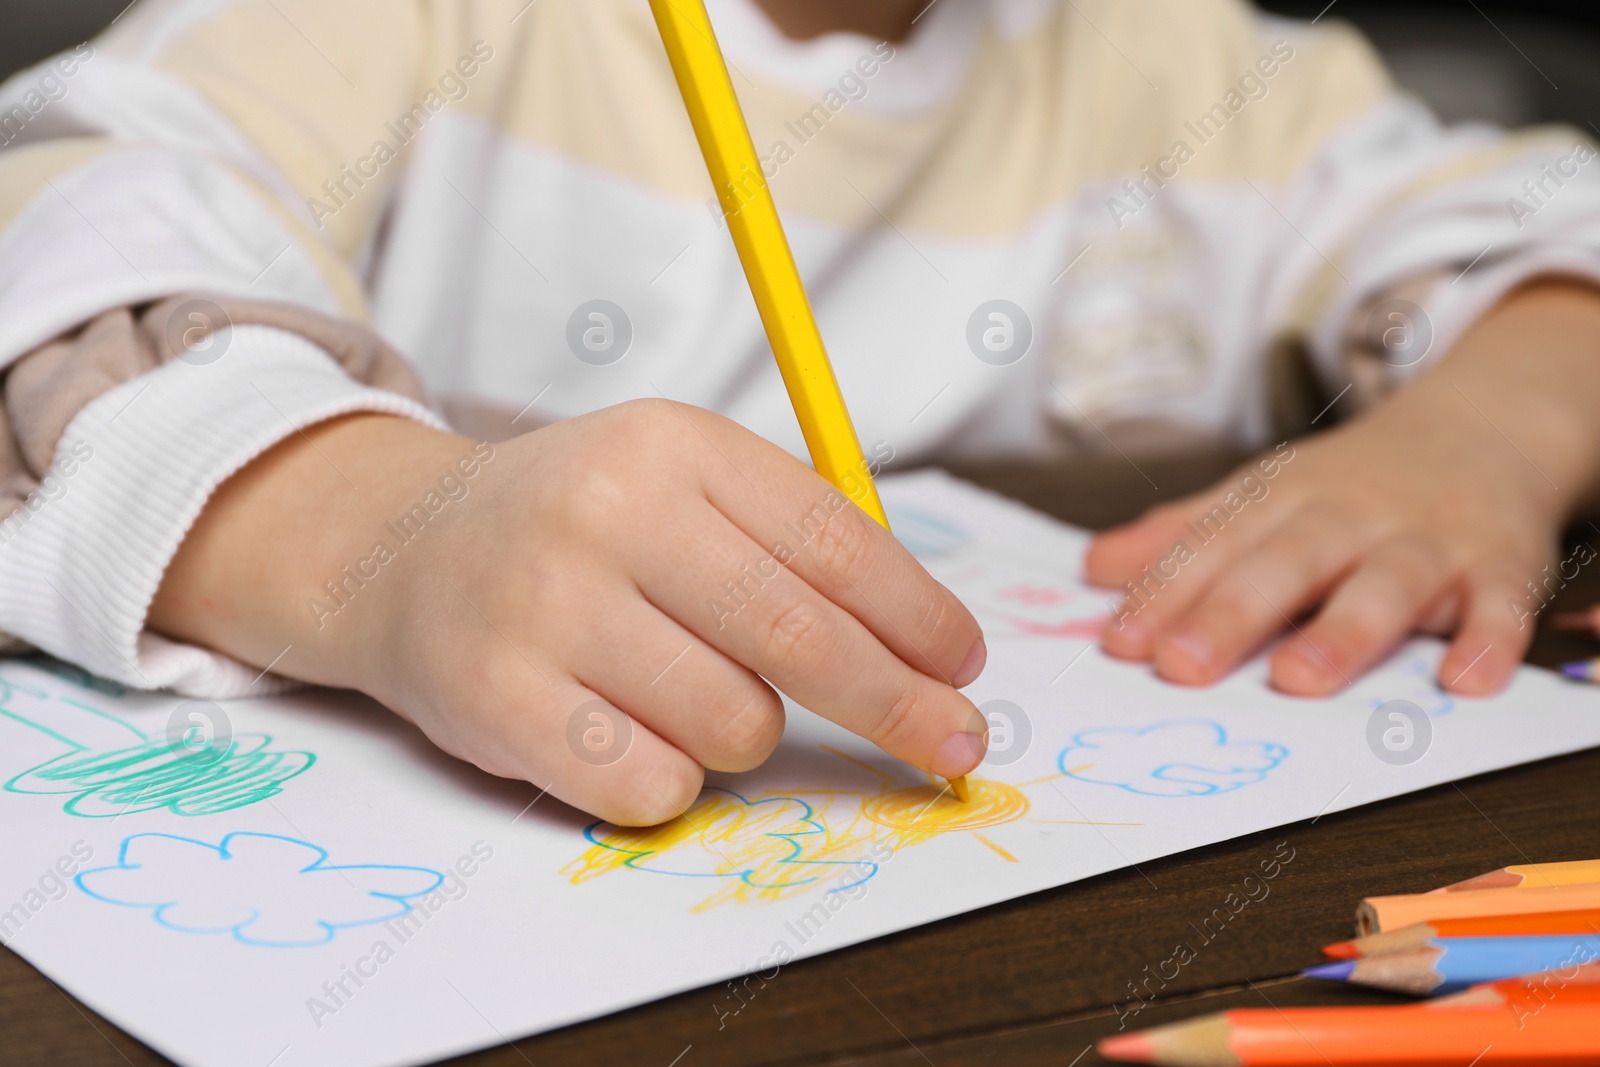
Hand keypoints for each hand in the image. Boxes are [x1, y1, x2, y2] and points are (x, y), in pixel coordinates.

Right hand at [151, 400, 987, 823]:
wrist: (405, 551)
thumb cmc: (578, 526)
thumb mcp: (680, 482)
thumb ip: (792, 540)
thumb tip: (929, 645)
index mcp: (672, 446)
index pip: (832, 541)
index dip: (918, 617)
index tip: (965, 667)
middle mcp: (607, 516)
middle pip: (801, 640)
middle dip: (901, 708)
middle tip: (956, 747)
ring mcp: (545, 611)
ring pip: (734, 725)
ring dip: (745, 731)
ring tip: (689, 689)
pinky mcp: (500, 705)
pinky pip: (652, 786)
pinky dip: (669, 777)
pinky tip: (627, 727)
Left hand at [1086, 281, 1599, 696]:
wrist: (1484, 426)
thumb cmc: (1353, 483)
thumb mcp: (1262, 494)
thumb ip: (1182, 536)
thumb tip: (1092, 571)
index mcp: (1282, 500)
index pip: (1214, 547)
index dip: (1165, 593)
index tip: (1119, 642)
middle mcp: (1350, 517)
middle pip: (1286, 563)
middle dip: (1232, 613)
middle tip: (1181, 665)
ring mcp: (1428, 541)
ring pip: (1384, 583)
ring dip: (1343, 632)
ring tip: (1299, 681)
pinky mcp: (1502, 565)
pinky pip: (1500, 604)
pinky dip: (1489, 640)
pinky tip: (1465, 681)